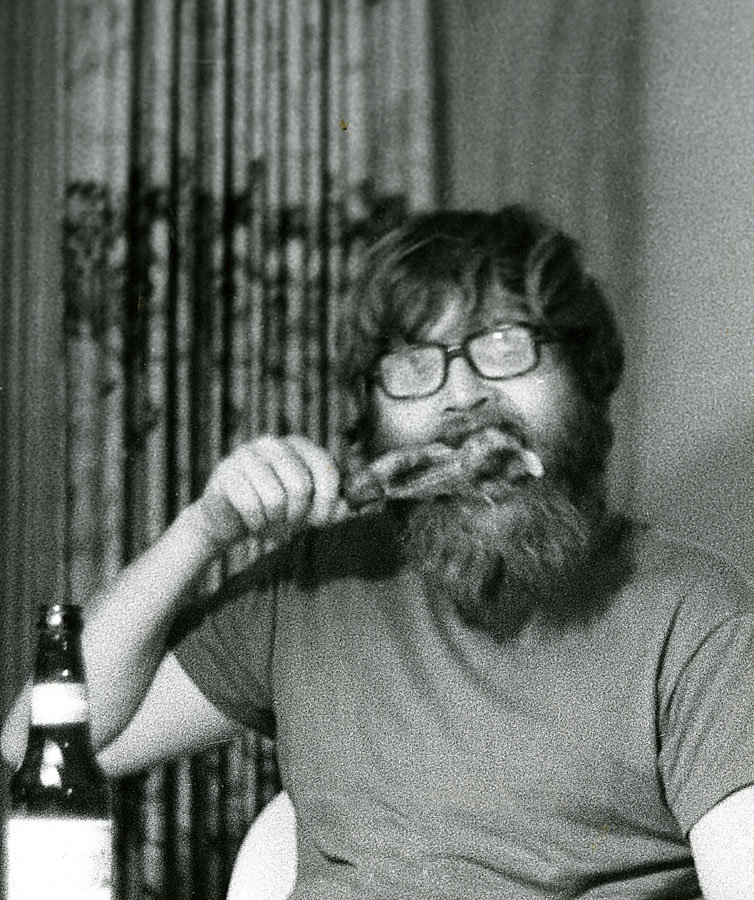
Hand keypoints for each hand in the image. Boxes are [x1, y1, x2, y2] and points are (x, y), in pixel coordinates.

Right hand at [187, 436, 348, 551]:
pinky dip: (255, 523)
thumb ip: (331, 506)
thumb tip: (345, 508)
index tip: (321, 521)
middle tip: (290, 525)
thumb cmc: (276, 511)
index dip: (328, 500)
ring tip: (271, 522)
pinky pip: (250, 505)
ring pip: (275, 498)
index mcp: (299, 446)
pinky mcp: (226, 473)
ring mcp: (246, 455)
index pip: (325, 467)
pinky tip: (253, 522)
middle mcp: (273, 443)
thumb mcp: (308, 509)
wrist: (229, 518)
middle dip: (298, 515)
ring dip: (275, 521)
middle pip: (300, 485)